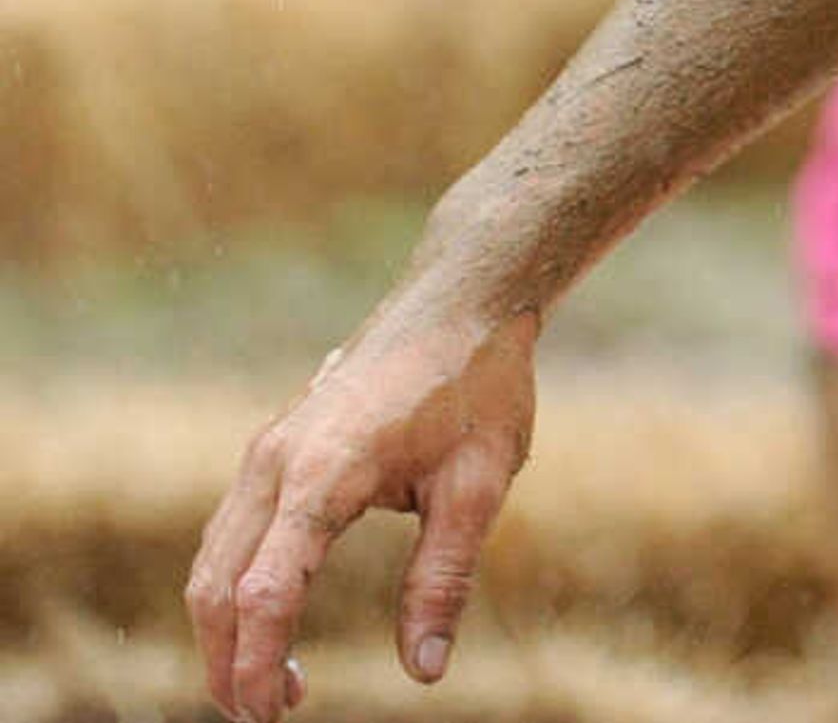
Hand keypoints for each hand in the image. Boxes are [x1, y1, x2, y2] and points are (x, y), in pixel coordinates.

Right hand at [188, 306, 540, 722]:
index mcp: (324, 472)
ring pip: (213, 558)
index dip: (259, 661)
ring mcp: (267, 451)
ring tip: (271, 682)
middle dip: (226, 660)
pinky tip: (270, 615)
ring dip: (224, 626)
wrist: (461, 301)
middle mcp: (276, 461)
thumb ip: (443, 579)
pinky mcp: (274, 448)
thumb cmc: (478, 387)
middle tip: (263, 715)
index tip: (273, 712)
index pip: (264, 590)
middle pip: (215, 584)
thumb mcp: (480, 485)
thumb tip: (426, 671)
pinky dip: (233, 584)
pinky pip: (231, 529)